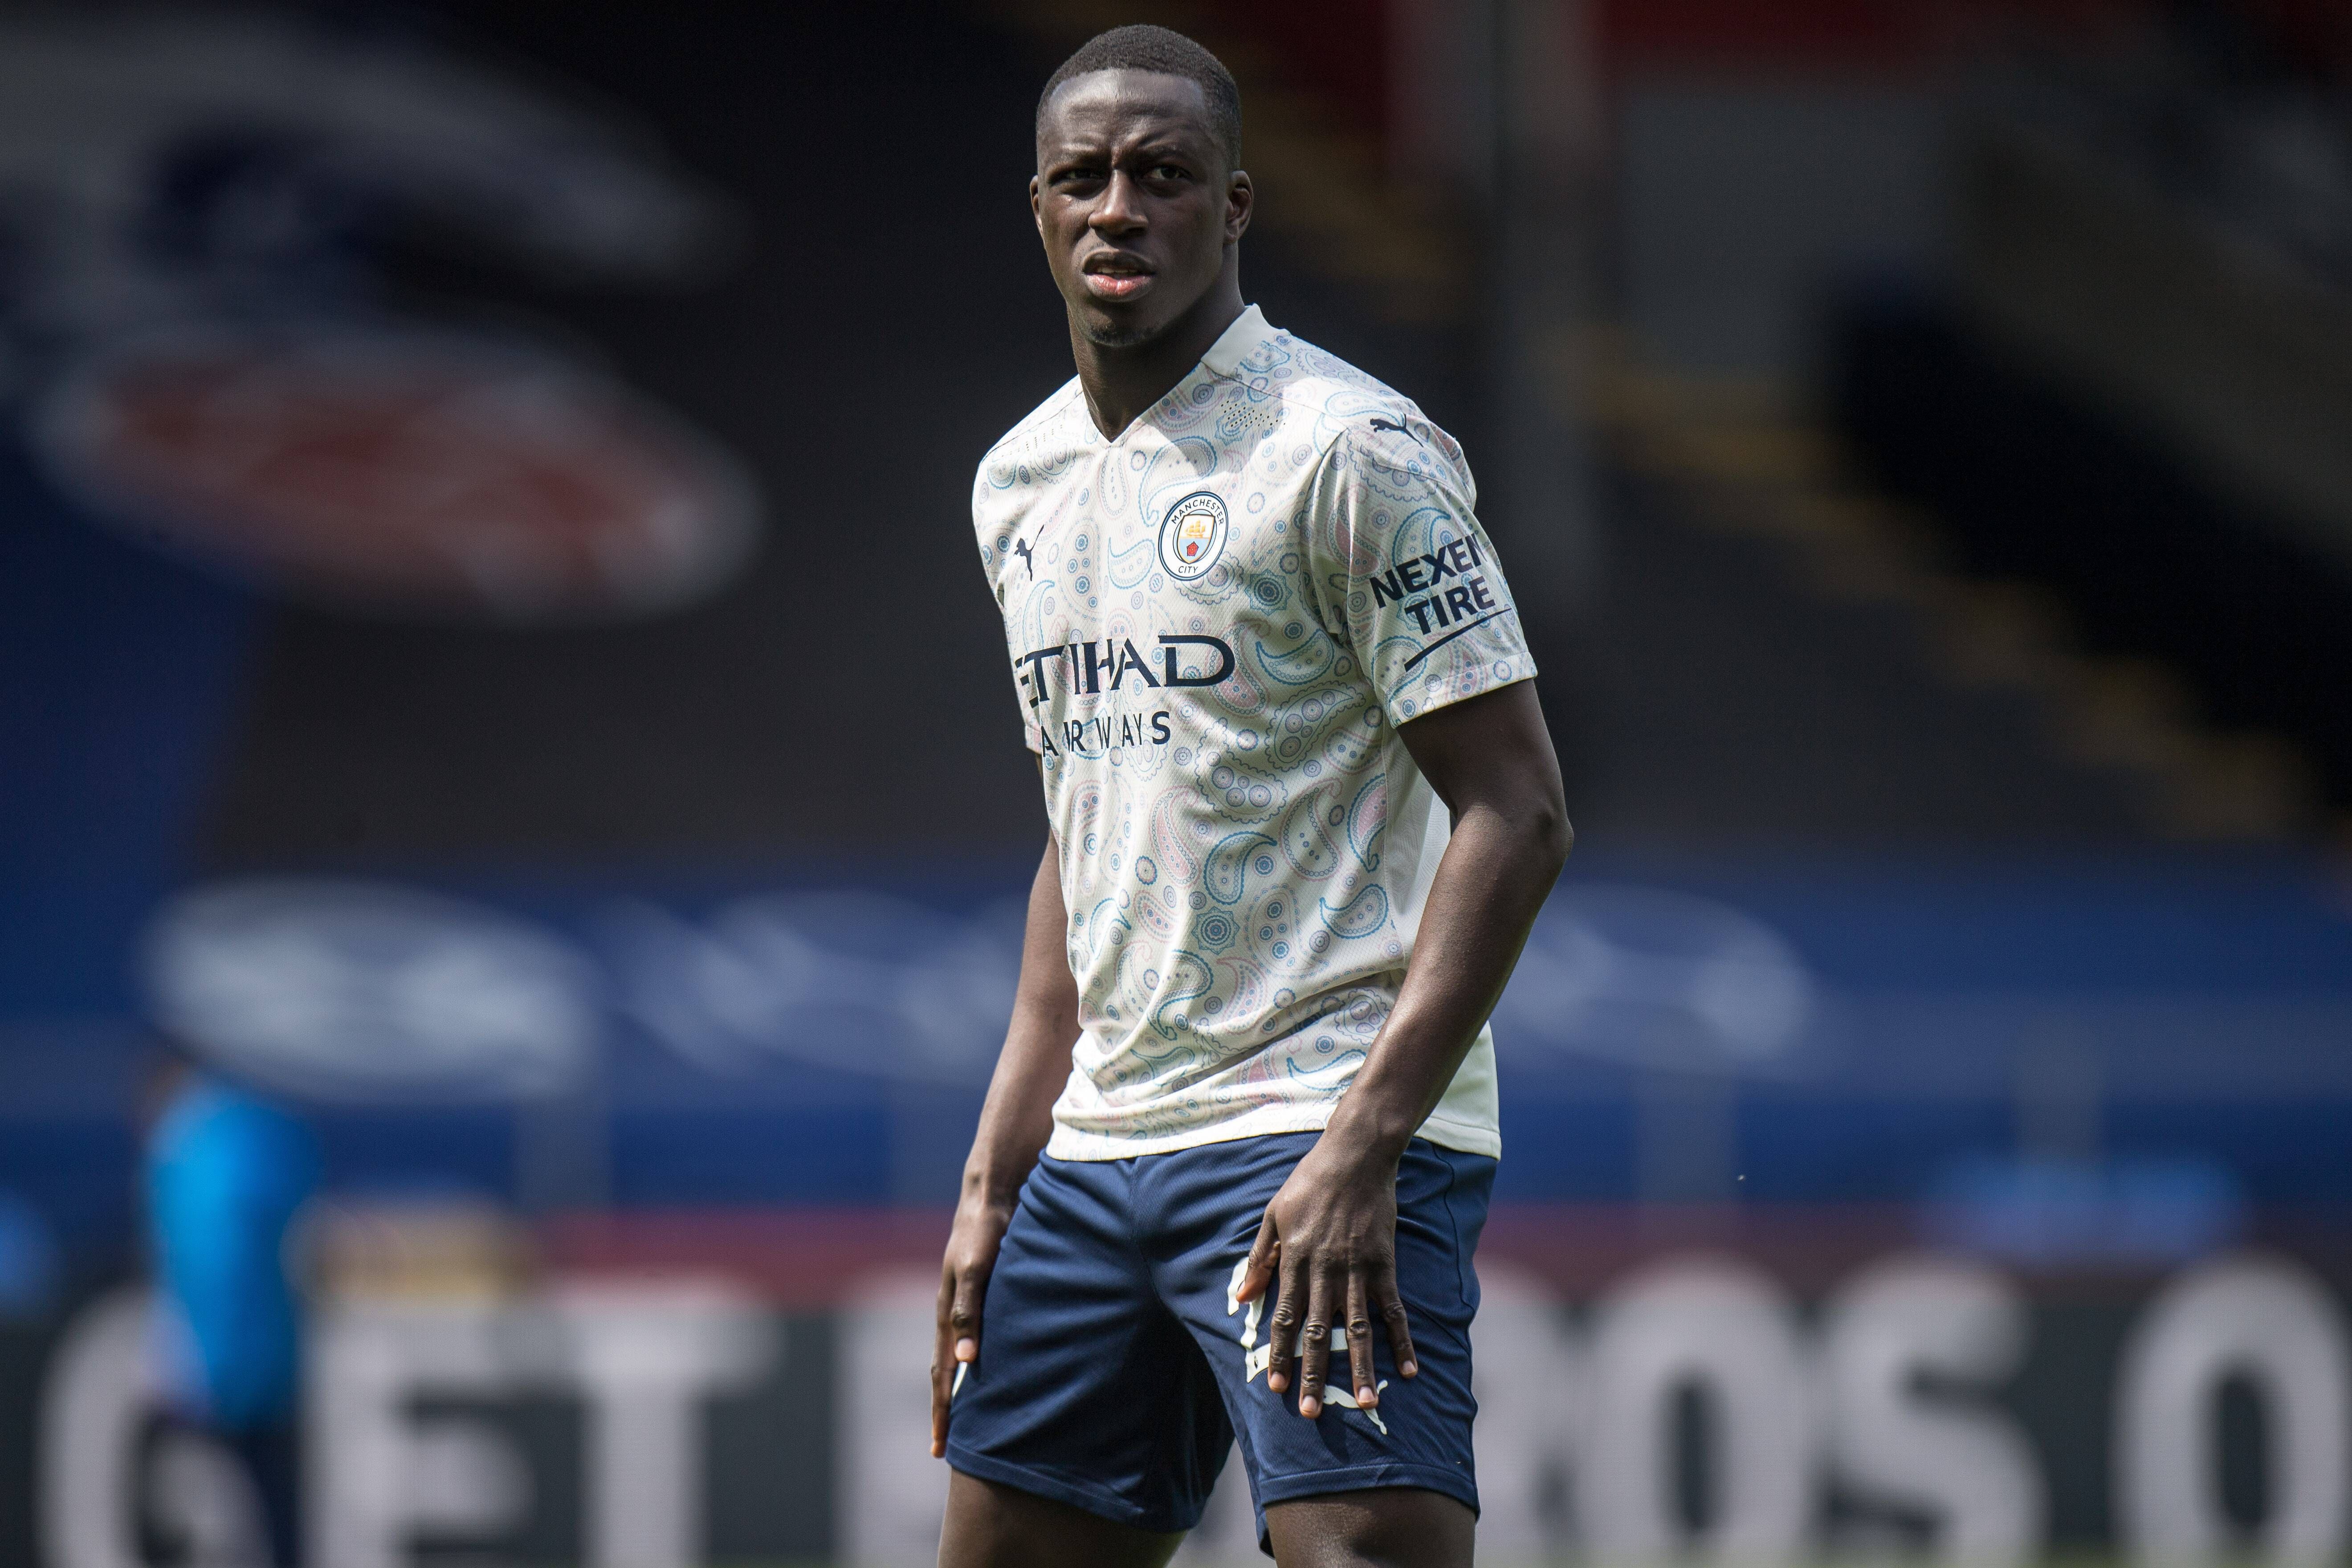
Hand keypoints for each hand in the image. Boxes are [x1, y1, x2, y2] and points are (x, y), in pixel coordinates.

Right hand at [931, 1196, 1013, 1457]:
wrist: (992, 1196)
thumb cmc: (984, 1232)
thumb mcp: (977, 1271)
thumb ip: (970, 1312)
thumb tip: (965, 1361)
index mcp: (947, 1315)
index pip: (941, 1375)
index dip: (941, 1411)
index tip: (939, 1445)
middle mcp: (952, 1314)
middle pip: (942, 1372)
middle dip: (943, 1410)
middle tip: (943, 1447)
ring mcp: (963, 1304)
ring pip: (955, 1357)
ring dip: (956, 1390)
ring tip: (961, 1419)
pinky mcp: (980, 1293)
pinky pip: (971, 1337)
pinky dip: (971, 1363)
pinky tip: (981, 1371)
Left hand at [1233, 1134, 1416, 1417]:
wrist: (1354, 1155)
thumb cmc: (1309, 1184)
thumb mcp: (1273, 1216)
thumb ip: (1259, 1259)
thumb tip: (1242, 1297)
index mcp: (1295, 1261)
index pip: (1286, 1318)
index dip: (1281, 1354)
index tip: (1277, 1388)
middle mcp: (1325, 1272)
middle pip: (1319, 1332)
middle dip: (1314, 1374)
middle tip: (1311, 1412)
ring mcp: (1358, 1270)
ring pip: (1357, 1328)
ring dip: (1360, 1369)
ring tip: (1363, 1404)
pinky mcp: (1384, 1264)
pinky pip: (1394, 1309)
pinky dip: (1401, 1339)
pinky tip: (1408, 1369)